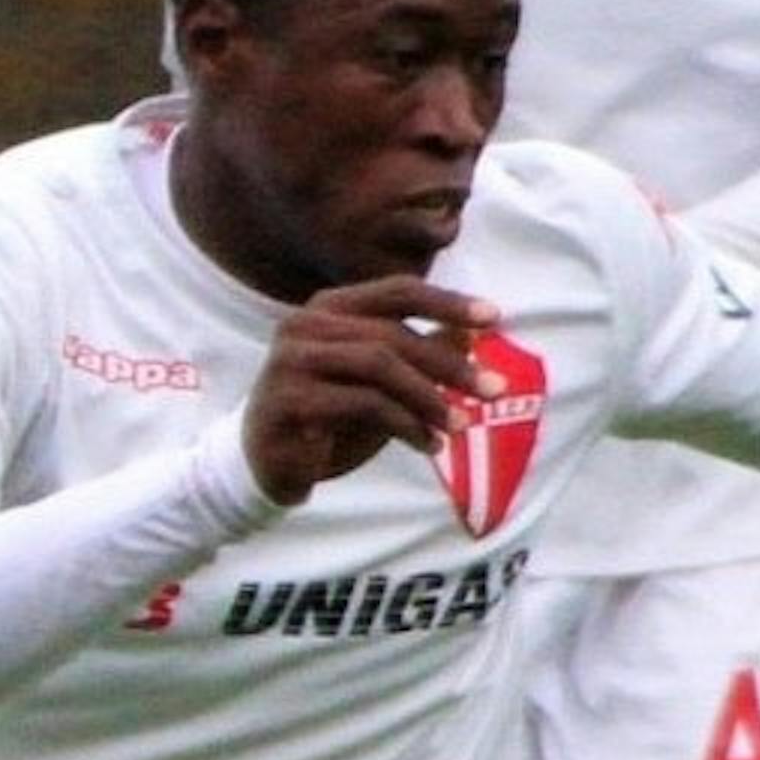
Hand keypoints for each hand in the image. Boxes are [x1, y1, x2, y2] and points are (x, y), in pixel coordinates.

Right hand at [244, 279, 503, 505]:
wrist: (265, 468)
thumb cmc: (327, 422)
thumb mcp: (381, 386)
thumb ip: (418, 355)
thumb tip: (472, 333)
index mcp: (329, 307)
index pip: (398, 291)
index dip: (448, 302)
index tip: (495, 318)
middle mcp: (306, 324)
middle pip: (393, 333)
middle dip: (450, 364)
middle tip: (494, 389)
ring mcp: (293, 359)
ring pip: (380, 365)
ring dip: (429, 398)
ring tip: (460, 425)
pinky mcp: (290, 399)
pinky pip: (363, 404)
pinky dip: (405, 425)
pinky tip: (426, 446)